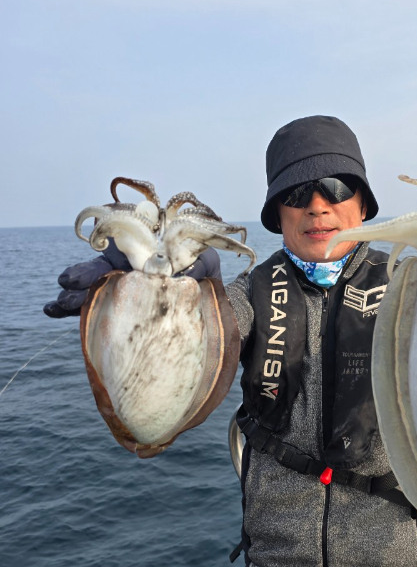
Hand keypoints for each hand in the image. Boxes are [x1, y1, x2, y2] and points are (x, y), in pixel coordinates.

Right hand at [43, 242, 221, 318]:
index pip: (116, 254)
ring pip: (92, 292)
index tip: (80, 273)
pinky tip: (53, 313)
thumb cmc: (205, 273)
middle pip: (99, 273)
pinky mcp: (124, 312)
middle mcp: (128, 270)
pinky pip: (96, 312)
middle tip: (67, 289)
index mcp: (143, 254)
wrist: (213, 299)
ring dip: (72, 299)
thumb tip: (184, 275)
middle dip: (80, 280)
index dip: (94, 266)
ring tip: (55, 307)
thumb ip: (195, 265)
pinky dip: (76, 313)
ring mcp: (124, 291)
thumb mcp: (205, 262)